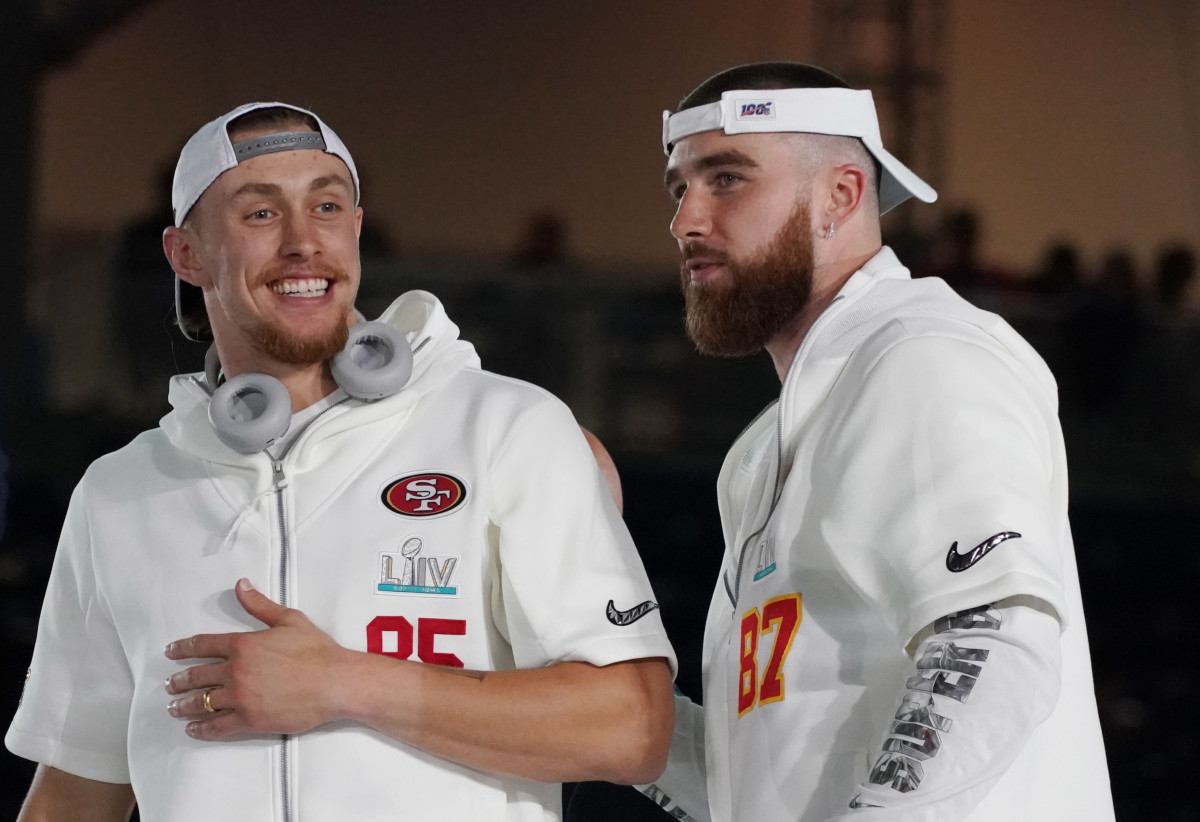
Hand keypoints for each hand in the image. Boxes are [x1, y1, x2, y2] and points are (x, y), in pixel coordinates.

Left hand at [164, 578, 347, 739]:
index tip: (171, 652)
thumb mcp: (289, 619)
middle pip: (197, 675)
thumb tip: (241, 586)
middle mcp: (236, 670)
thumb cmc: (316, 650)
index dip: (183, 648)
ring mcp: (240, 697)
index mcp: (243, 644)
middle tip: (170, 684)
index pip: (203, 645)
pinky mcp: (249, 719)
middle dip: (179, 680)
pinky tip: (193, 729)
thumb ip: (260, 605)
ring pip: (202, 702)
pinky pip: (217, 726)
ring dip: (184, 705)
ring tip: (174, 707)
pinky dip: (202, 728)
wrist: (334, 682)